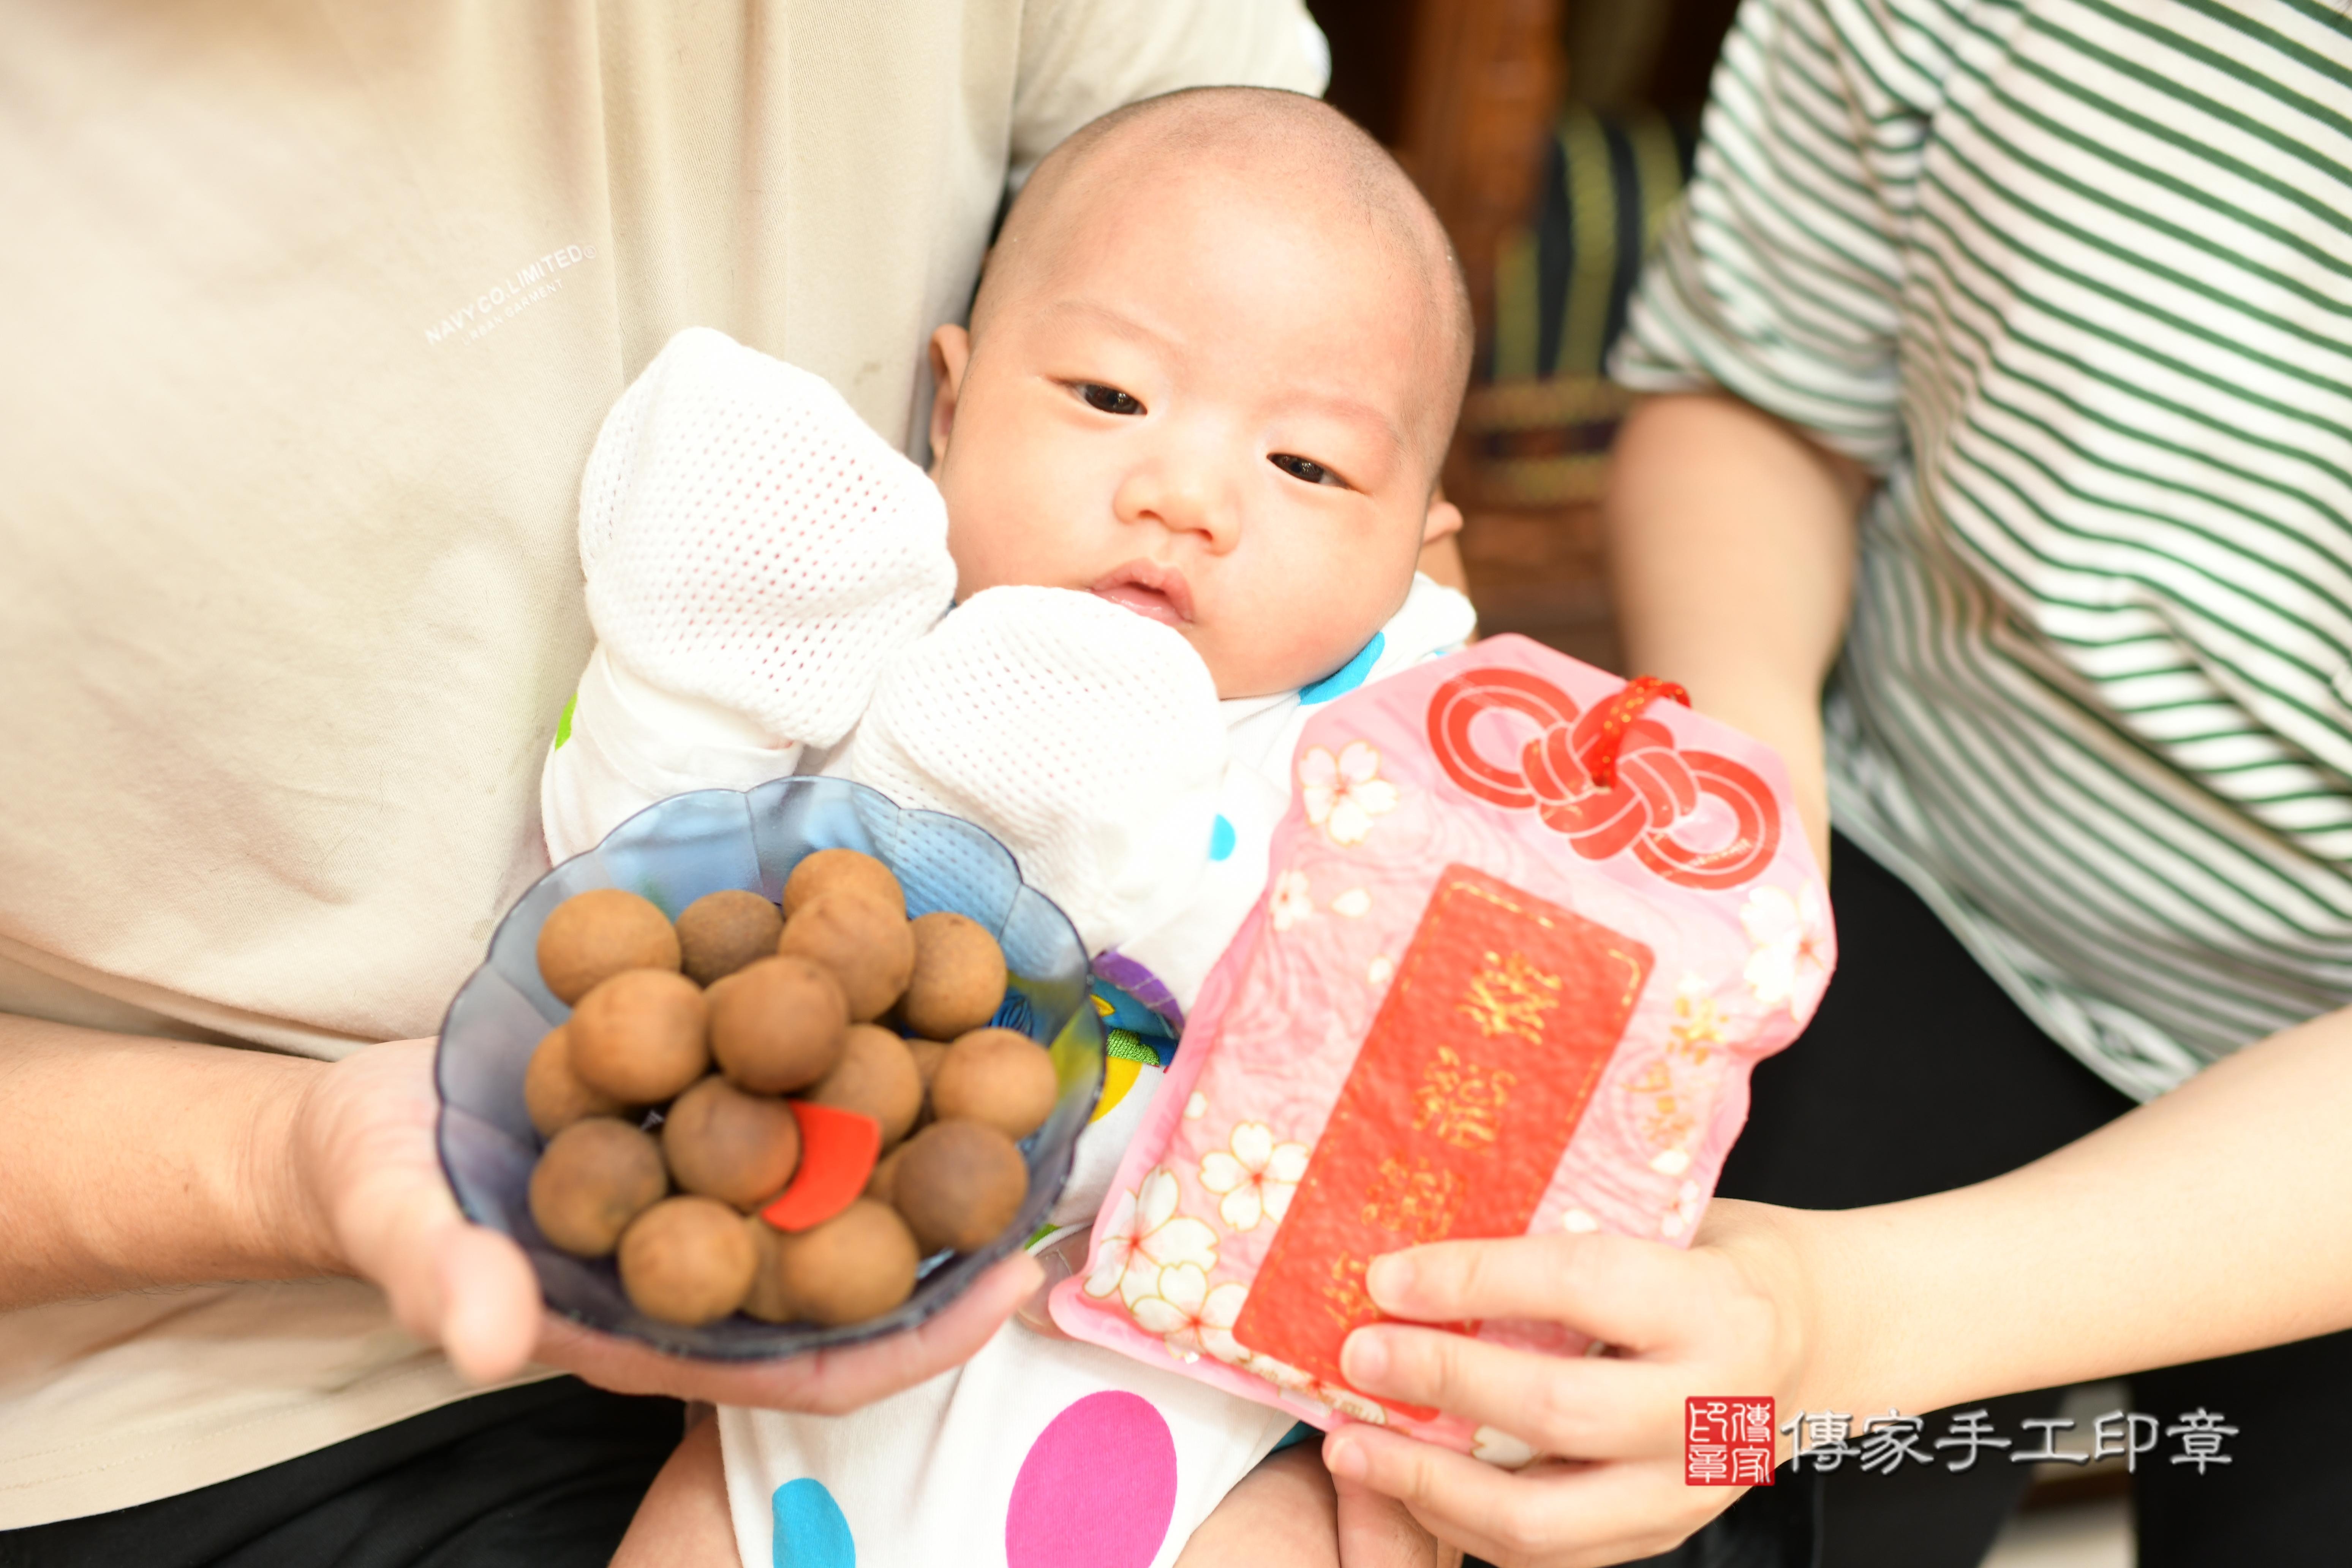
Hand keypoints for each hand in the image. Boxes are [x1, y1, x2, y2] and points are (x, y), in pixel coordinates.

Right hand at [289, 1037, 1038, 1408]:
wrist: (365, 1116)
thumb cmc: (384, 1187)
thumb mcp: (401, 1227)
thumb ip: (447, 1279)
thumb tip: (486, 1338)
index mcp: (672, 1318)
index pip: (821, 1358)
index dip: (916, 1335)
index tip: (1008, 1286)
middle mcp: (719, 1247)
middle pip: (862, 1245)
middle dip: (952, 1209)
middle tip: (1055, 1157)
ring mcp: (718, 1168)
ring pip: (846, 1155)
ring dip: (923, 1106)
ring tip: (1016, 1048)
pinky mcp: (706, 1090)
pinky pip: (800, 1071)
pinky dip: (850, 1025)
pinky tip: (908, 962)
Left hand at [1319, 1205, 1813, 1567]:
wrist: (1824, 1335)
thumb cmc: (1723, 1259)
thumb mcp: (1671, 1220)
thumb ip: (1571, 1235)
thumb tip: (1428, 1237)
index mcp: (1719, 1306)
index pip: (1578, 1286)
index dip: (1473, 1280)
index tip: (1386, 1277)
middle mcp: (1710, 1407)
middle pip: (1557, 1411)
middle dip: (1442, 1383)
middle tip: (1359, 1357)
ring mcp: (1691, 1488)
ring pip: (1546, 1518)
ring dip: (1431, 1487)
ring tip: (1351, 1449)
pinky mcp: (1667, 1533)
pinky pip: (1553, 1555)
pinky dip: (1467, 1527)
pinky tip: (1410, 1489)